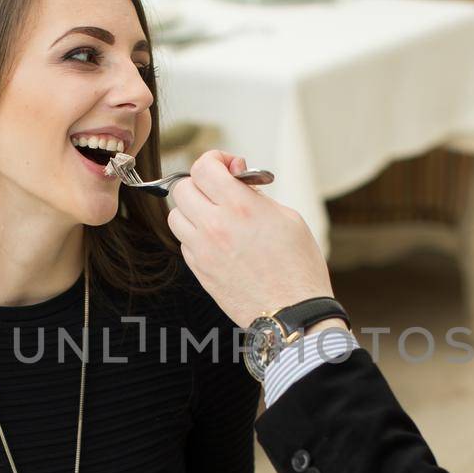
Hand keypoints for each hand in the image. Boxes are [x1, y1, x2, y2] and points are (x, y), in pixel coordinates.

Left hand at [166, 151, 334, 326]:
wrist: (292, 312)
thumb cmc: (298, 268)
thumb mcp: (288, 218)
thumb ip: (256, 195)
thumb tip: (237, 179)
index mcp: (240, 207)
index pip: (204, 167)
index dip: (215, 159)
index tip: (228, 167)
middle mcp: (215, 226)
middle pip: (182, 188)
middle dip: (201, 184)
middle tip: (220, 191)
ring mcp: (203, 250)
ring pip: (175, 215)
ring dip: (192, 209)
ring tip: (215, 216)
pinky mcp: (199, 271)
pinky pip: (184, 242)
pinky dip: (195, 235)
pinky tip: (217, 240)